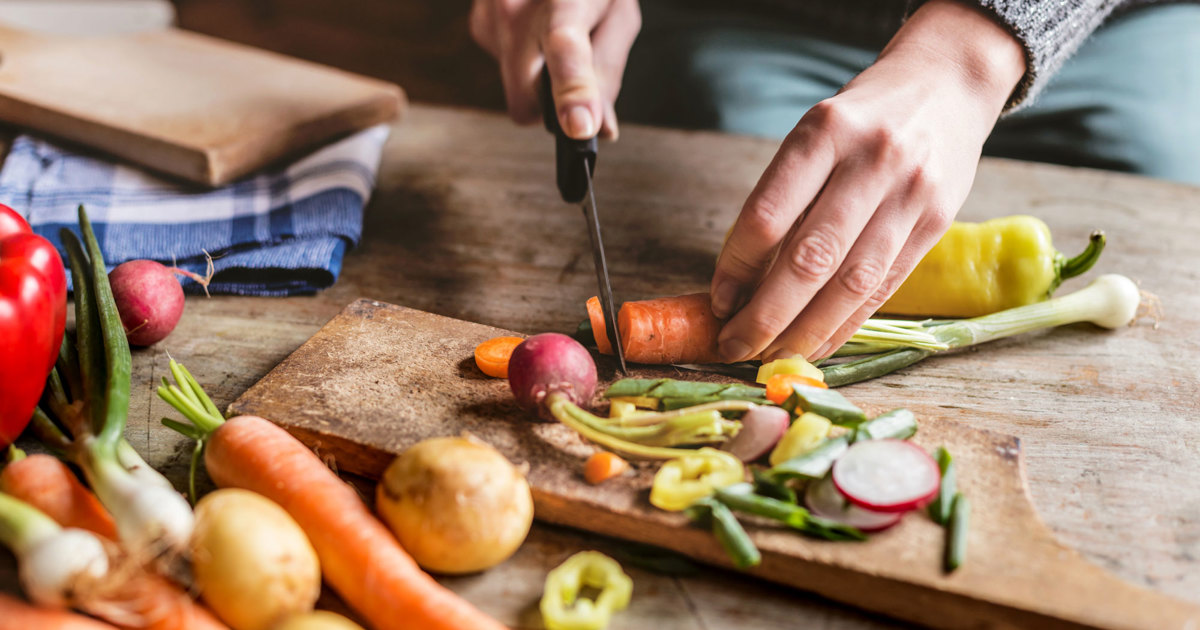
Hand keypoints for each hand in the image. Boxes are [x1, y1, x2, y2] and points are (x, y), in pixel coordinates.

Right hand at [470, 0, 640, 139]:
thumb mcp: (618, 15)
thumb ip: (608, 72)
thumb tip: (600, 128)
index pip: (566, 47)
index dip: (573, 90)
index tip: (579, 126)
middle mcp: (516, 8)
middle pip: (525, 102)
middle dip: (550, 103)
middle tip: (578, 75)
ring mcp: (489, 17)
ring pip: (515, 89)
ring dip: (538, 76)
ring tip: (556, 32)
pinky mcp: (478, 25)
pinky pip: (505, 69)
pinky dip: (525, 59)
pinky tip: (536, 27)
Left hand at [710, 0, 1025, 362]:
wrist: (946, 84)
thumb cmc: (861, 118)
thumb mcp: (815, 135)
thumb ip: (784, 199)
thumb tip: (740, 283)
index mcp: (825, 132)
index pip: (767, 215)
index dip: (736, 267)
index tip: (718, 301)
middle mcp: (871, 161)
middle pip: (809, 259)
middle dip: (766, 315)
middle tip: (735, 346)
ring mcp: (910, 193)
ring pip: (851, 283)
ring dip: (805, 331)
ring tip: (771, 356)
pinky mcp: (937, 222)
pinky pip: (883, 288)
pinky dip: (845, 324)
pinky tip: (816, 344)